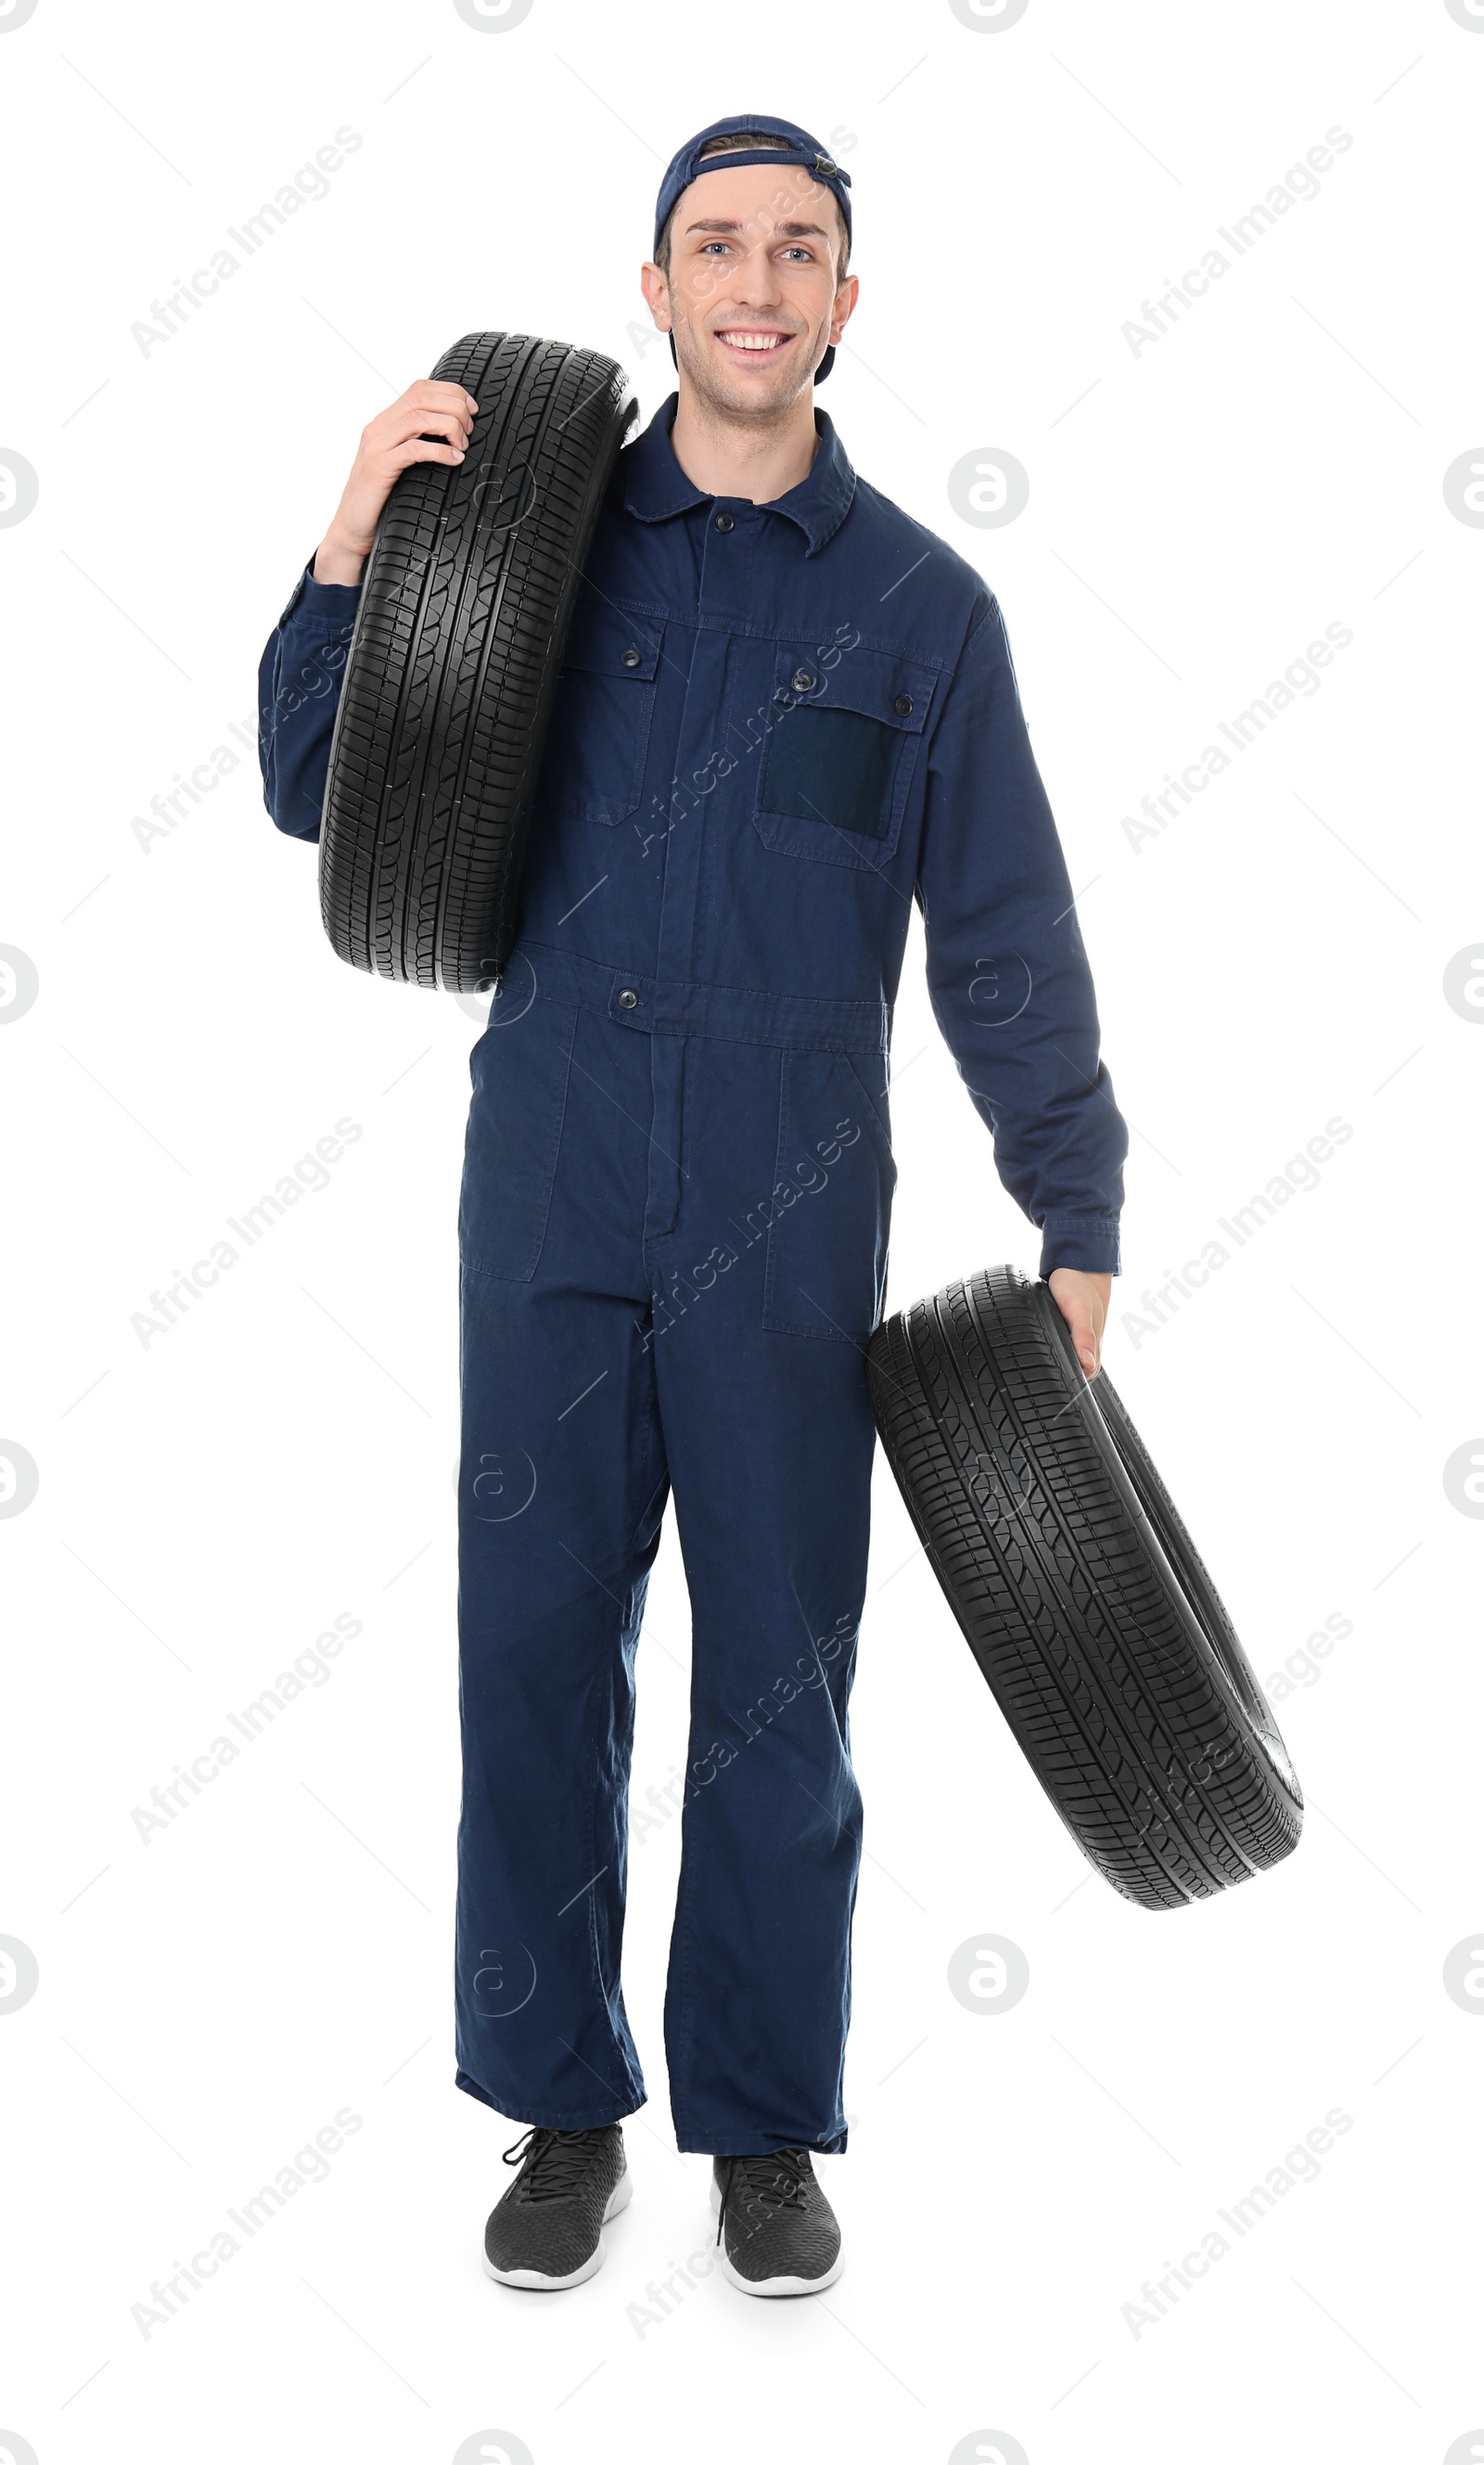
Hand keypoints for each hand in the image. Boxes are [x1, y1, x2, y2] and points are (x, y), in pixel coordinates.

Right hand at [312, 379, 479, 585]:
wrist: (352, 526)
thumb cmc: (382, 497)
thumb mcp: (400, 462)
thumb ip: (418, 442)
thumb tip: (453, 432)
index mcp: (385, 421)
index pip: (420, 388)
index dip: (451, 393)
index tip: (472, 409)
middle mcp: (379, 427)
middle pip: (422, 397)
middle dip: (454, 409)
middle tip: (470, 431)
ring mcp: (377, 445)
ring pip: (419, 417)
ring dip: (450, 428)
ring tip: (463, 446)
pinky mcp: (378, 467)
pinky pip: (415, 449)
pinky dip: (440, 452)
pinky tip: (455, 460)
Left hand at [1048, 1268, 1111, 1380]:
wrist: (1079, 1261)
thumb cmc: (1078, 1283)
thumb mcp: (1079, 1310)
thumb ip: (1083, 1336)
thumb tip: (1087, 1364)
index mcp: (1093, 1342)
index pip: (1087, 1374)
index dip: (1074, 1383)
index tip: (1056, 1388)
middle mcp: (1089, 1340)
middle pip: (1081, 1368)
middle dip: (1067, 1376)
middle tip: (1043, 1382)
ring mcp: (1082, 1333)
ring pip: (1075, 1356)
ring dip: (1063, 1362)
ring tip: (1044, 1369)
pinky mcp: (1074, 1325)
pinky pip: (1070, 1343)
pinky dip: (1060, 1348)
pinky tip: (1050, 1348)